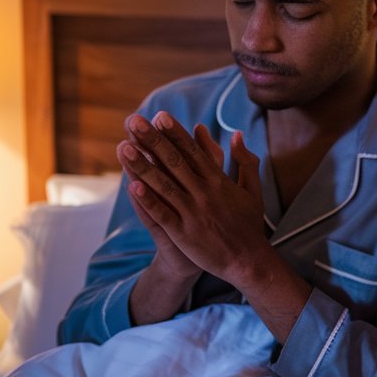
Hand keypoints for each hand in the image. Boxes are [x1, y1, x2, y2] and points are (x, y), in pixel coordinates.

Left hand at [118, 112, 266, 287]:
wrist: (249, 261)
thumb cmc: (249, 225)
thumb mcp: (252, 189)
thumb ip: (245, 160)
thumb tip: (236, 134)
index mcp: (219, 181)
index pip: (193, 151)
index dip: (175, 133)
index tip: (160, 116)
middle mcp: (205, 193)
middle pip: (174, 161)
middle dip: (152, 139)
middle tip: (134, 121)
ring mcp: (193, 213)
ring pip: (163, 185)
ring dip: (142, 165)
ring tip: (123, 147)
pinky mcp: (184, 233)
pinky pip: (163, 214)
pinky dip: (148, 201)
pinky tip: (132, 186)